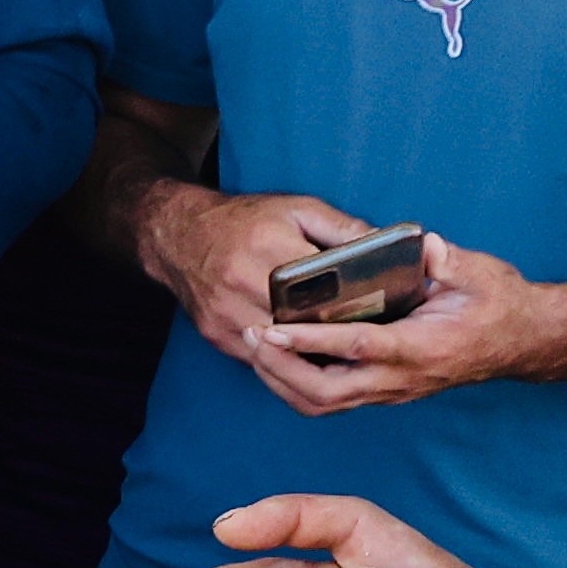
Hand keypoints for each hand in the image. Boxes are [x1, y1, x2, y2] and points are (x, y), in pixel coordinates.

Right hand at [140, 182, 464, 400]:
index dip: (351, 304)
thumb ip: (343, 228)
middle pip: (303, 324)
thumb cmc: (244, 219)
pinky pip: (259, 357)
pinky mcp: (216, 335)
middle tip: (368, 341)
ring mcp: (227, 314)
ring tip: (342, 355)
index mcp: (268, 248)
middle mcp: (243, 284)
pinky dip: (284, 358)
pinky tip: (307, 357)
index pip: (321, 287)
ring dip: (310, 354)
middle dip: (335, 334)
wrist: (178, 236)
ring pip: (281, 348)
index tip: (378, 312)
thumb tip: (388, 247)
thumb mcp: (298, 209)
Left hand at [235, 230, 563, 412]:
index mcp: (421, 347)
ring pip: (323, 403)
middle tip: (251, 333)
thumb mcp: (478, 272)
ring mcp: (392, 392)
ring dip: (282, 380)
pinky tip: (278, 359)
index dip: (311, 340)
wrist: (523, 340)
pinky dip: (297, 385)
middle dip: (281, 367)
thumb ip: (445, 259)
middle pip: (325, 392)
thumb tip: (420, 244)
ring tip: (254, 345)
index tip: (272, 327)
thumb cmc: (500, 302)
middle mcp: (402, 379)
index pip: (355, 347)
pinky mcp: (385, 393)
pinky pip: (331, 400)